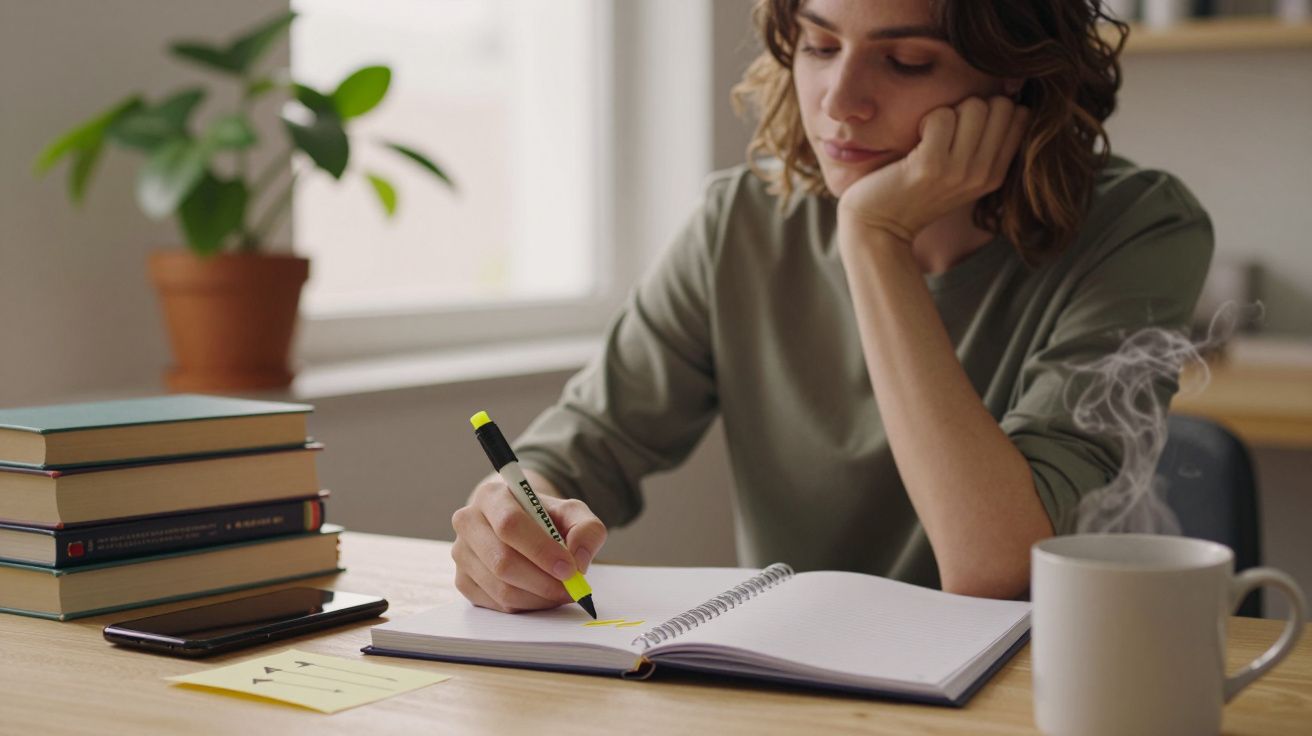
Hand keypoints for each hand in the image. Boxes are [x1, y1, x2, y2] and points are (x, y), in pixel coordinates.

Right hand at [450, 477, 607, 612]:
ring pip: (501, 588)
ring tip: (560, 591)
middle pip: (503, 562)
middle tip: (571, 588)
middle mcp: (468, 522)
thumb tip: (578, 560)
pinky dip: (525, 606)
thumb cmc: (544, 518)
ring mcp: (461, 553)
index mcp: (492, 496)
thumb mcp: (573, 513)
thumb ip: (586, 529)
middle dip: (544, 582)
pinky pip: (496, 604)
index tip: (569, 569)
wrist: (521, 526)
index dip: (541, 551)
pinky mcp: (462, 580)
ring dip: (538, 597)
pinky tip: (540, 594)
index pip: (510, 525)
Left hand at [837, 96, 1030, 241]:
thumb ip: (985, 144)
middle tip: (946, 130)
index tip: (966, 126)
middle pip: (1001, 106)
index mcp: (995, 174)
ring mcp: (959, 171)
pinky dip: (926, 120)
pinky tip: (916, 140)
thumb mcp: (961, 173)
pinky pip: (941, 116)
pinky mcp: (931, 166)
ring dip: (948, 112)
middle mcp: (983, 174)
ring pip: (974, 107)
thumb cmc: (914, 190)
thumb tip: (1006, 95)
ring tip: (930, 136)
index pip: (1021, 116)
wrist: (879, 225)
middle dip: (972, 106)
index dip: (993, 108)